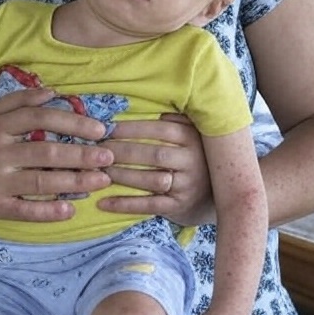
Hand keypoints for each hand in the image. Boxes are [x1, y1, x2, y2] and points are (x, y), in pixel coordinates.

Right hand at [0, 86, 114, 220]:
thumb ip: (18, 100)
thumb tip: (52, 92)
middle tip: (109, 156)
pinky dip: (49, 212)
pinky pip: (25, 211)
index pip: (39, 118)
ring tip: (101, 180)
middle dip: (81, 154)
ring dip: (74, 182)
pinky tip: (71, 209)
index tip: (99, 128)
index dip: (72, 122)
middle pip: (45, 152)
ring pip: (40, 181)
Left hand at [96, 114, 214, 226]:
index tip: (107, 129)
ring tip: (98, 170)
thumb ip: (175, 120)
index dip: (131, 129)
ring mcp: (186, 185)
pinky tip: (103, 202)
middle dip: (122, 151)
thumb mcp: (191, 133)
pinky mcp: (179, 206)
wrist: (215, 193)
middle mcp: (191, 161)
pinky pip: (149, 205)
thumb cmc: (192, 156)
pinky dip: (125, 204)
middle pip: (153, 154)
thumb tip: (151, 108)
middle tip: (98, 149)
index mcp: (192, 138)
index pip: (159, 129)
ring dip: (122, 175)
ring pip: (151, 179)